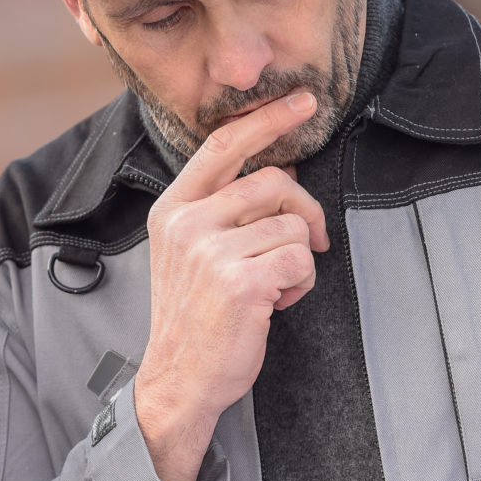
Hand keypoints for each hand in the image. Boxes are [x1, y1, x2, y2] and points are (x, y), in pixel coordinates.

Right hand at [131, 92, 328, 480]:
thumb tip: (280, 172)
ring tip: (274, 286)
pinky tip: (276, 303)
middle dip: (304, 210)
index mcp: (172, 209)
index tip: (302, 100)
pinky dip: (301, 284)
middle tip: (309, 240)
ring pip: (293, 226)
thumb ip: (221, 209)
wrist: (179, 380)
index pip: (222, 146)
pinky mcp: (240, 282)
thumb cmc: (194, 317)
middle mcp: (186, 224)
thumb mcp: (189, 252)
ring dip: (299, 258)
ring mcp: (211, 252)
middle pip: (274, 181)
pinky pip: (300, 260)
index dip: (266, 118)